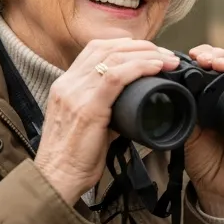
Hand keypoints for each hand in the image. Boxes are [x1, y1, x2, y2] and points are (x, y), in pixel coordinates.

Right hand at [36, 39, 177, 203]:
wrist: (56, 179)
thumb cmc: (74, 158)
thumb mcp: (87, 124)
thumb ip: (105, 109)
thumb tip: (130, 104)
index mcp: (65, 85)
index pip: (95, 49)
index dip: (124, 44)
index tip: (148, 51)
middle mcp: (68, 84)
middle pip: (107, 47)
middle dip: (140, 46)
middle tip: (164, 54)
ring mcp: (75, 94)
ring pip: (114, 57)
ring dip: (146, 54)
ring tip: (166, 60)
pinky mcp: (88, 108)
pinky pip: (116, 77)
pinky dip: (139, 67)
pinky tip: (155, 68)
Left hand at [180, 45, 223, 216]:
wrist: (221, 188)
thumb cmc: (205, 160)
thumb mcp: (188, 131)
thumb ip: (185, 111)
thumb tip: (172, 87)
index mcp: (214, 96)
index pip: (213, 64)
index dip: (204, 54)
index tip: (189, 55)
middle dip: (216, 54)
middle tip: (201, 57)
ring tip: (216, 62)